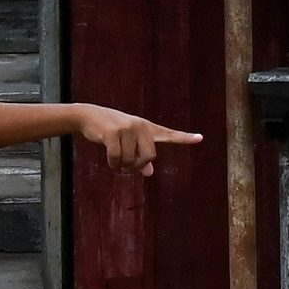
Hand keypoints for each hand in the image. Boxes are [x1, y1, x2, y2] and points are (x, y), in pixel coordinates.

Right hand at [72, 106, 203, 172]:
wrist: (89, 116)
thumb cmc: (110, 131)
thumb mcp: (128, 142)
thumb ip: (140, 156)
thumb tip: (149, 172)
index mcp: (147, 128)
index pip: (168, 134)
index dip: (184, 138)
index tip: (200, 138)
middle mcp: (140, 126)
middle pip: (149, 157)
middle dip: (137, 165)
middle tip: (126, 165)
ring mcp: (127, 128)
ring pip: (131, 161)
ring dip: (121, 165)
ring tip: (114, 157)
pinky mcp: (113, 132)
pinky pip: (117, 158)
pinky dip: (112, 164)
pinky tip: (109, 158)